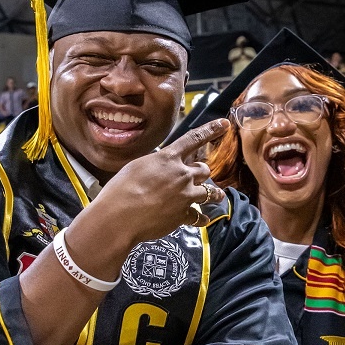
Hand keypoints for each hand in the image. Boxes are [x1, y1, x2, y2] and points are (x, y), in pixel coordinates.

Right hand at [88, 118, 229, 247]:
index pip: (194, 139)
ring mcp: (185, 196)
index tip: (224, 124)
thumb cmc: (121, 189)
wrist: (120, 216)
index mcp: (168, 158)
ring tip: (217, 196)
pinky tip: (204, 220)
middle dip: (201, 173)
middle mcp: (181, 175)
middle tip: (197, 177)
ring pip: (210, 192)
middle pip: (204, 170)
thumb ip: (155, 165)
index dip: (211, 129)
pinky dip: (202, 219)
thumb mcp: (137, 166)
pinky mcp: (183, 216)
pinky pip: (199, 217)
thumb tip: (160, 168)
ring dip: (213, 194)